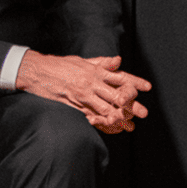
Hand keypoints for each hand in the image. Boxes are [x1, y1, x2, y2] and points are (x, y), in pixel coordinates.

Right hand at [15, 51, 151, 133]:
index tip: (148, 87)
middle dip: (132, 105)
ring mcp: (83, 95)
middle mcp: (93, 82)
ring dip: (119, 116)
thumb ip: (102, 63)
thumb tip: (119, 60)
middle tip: (143, 113)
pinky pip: (90, 116)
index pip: (121, 76)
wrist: (38, 71)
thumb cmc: (61, 65)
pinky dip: (101, 122)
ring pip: (106, 107)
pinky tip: (108, 127)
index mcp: (96, 70)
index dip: (135, 82)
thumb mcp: (83, 61)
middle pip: (117, 95)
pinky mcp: (74, 105)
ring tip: (129, 124)